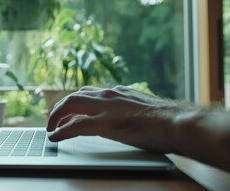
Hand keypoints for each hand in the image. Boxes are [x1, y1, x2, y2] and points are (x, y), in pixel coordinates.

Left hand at [46, 86, 191, 152]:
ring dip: (57, 115)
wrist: (178, 122)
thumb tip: (125, 117)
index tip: (68, 109)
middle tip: (53, 118)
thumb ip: (130, 109)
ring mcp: (106, 108)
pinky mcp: (106, 123)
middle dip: (60, 107)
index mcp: (119, 92)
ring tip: (51, 126)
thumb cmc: (168, 120)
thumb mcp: (144, 108)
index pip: (89, 92)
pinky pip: (75, 126)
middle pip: (75, 95)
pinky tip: (55, 137)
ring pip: (71, 105)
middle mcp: (110, 95)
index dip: (75, 101)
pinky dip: (62, 130)